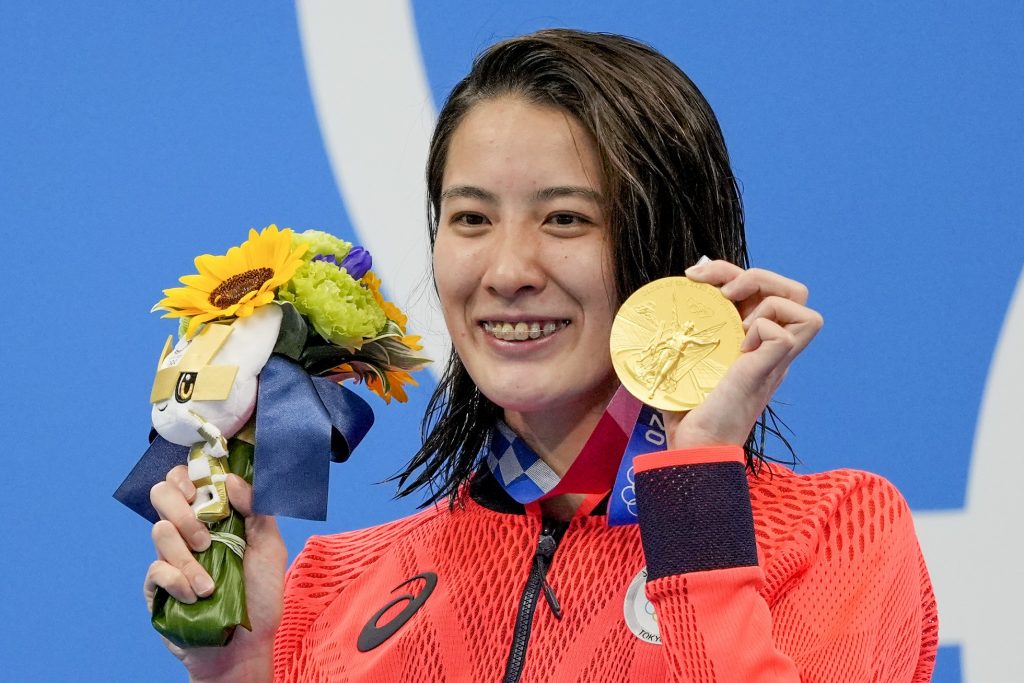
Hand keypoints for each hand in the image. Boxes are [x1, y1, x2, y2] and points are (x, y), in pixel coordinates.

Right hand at [145, 467, 286, 681]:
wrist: (244, 645)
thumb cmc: (260, 594)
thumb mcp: (270, 547)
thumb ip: (257, 509)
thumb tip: (231, 480)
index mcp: (215, 516)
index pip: (189, 478)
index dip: (189, 474)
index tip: (200, 489)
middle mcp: (189, 530)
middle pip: (162, 494)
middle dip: (183, 512)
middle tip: (206, 539)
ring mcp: (170, 556)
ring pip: (159, 532)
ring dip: (187, 558)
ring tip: (210, 583)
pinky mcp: (157, 586)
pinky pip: (156, 570)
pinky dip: (179, 582)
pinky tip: (197, 596)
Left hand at [663, 261, 822, 450]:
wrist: (693, 444)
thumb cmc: (687, 407)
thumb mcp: (690, 356)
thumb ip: (695, 325)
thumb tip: (687, 284)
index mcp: (754, 341)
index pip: (763, 288)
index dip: (730, 271)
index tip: (694, 279)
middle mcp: (770, 346)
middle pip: (793, 289)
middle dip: (755, 274)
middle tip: (721, 292)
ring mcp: (774, 358)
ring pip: (801, 303)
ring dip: (764, 298)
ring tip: (735, 323)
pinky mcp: (769, 369)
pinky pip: (784, 331)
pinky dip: (760, 328)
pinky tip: (737, 349)